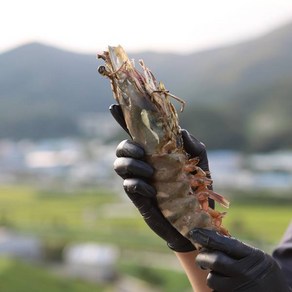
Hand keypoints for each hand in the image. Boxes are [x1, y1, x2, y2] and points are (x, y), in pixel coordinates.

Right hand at [110, 104, 213, 251]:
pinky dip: (139, 184)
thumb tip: (180, 131)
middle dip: (126, 146)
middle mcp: (144, 163)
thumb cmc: (198, 189)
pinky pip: (128, 185)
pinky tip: (153, 190)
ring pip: (119, 164)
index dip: (124, 120)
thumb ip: (193, 145)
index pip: (137, 133)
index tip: (113, 106)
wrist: (196, 220)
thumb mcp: (200, 163)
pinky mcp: (138, 197)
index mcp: (156, 153)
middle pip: (121, 147)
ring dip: (131, 164)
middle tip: (142, 151)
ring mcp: (139, 180)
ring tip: (150, 171)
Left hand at [190, 228, 290, 291]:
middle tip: (201, 257)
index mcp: (252, 257)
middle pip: (215, 260)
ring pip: (212, 278)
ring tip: (221, 275)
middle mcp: (245, 273)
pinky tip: (227, 285)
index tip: (194, 232)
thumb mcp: (257, 257)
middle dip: (203, 257)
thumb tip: (211, 237)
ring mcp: (239, 289)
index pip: (225, 244)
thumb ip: (238, 249)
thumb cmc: (264, 273)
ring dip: (212, 275)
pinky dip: (218, 287)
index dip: (207, 237)